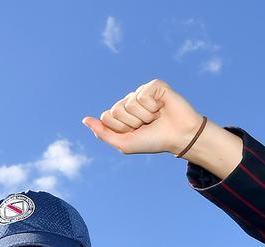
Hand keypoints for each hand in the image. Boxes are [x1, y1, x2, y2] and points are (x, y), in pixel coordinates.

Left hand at [81, 79, 203, 155]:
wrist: (179, 137)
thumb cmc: (153, 141)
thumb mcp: (124, 143)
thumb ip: (103, 133)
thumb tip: (85, 120)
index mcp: (121, 114)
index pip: (106, 117)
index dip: (120, 128)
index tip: (135, 132)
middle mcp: (129, 101)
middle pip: (115, 110)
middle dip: (132, 123)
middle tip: (146, 125)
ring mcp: (141, 92)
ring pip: (129, 104)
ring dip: (144, 117)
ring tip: (155, 118)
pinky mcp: (155, 85)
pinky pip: (143, 95)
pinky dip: (152, 107)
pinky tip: (162, 108)